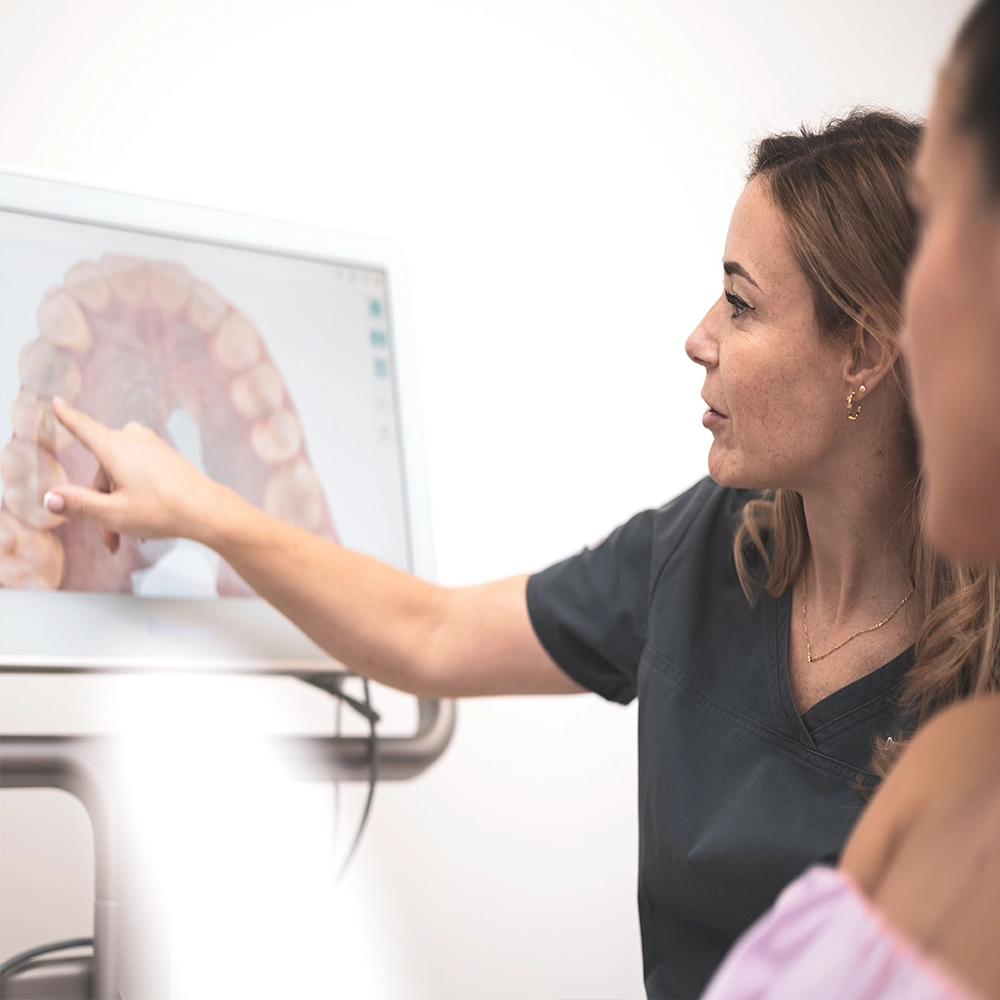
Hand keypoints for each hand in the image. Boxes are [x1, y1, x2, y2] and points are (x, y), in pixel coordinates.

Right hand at [44, 396, 225, 552]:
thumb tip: (48, 499)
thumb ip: (78, 504)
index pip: (82, 427)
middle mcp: (133, 440)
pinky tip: (144, 524)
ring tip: (130, 536)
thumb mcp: (113, 513)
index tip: (57, 401)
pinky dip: (136, 496)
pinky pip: (139, 474)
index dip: (67, 416)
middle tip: (111, 540)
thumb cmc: (163, 510)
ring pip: (121, 476)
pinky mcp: (166, 456)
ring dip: (119, 505)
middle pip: (102, 471)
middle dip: (101, 505)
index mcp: (115, 447)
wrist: (209, 510)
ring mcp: (152, 447)